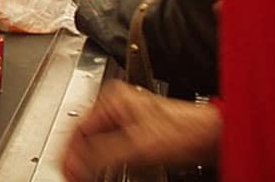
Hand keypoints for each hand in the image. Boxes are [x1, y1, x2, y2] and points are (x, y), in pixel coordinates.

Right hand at [62, 81, 220, 181]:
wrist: (210, 135)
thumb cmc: (183, 131)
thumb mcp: (137, 145)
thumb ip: (102, 154)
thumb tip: (73, 163)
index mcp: (112, 99)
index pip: (77, 128)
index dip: (68, 153)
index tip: (64, 171)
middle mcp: (116, 104)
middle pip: (84, 134)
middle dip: (77, 157)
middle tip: (71, 176)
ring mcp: (125, 117)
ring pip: (96, 142)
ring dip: (89, 160)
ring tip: (82, 176)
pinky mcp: (135, 131)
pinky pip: (108, 147)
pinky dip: (102, 160)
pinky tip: (101, 171)